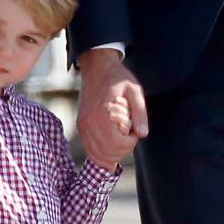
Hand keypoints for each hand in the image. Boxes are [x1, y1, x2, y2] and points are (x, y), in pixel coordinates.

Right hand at [77, 48, 148, 169]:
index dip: (130, 142)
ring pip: (97, 155)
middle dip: (122, 149)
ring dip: (112, 154)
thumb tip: (143, 134)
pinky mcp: (81, 127)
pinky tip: (110, 148)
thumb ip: (140, 113)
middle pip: (107, 153)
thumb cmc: (118, 78)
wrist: (97, 68)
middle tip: (128, 135)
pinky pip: (90, 150)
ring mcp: (83, 126)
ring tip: (120, 139)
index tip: (134, 130)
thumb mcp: (135, 91)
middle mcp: (89, 123)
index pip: (117, 144)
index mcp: (102, 114)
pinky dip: (101, 155)